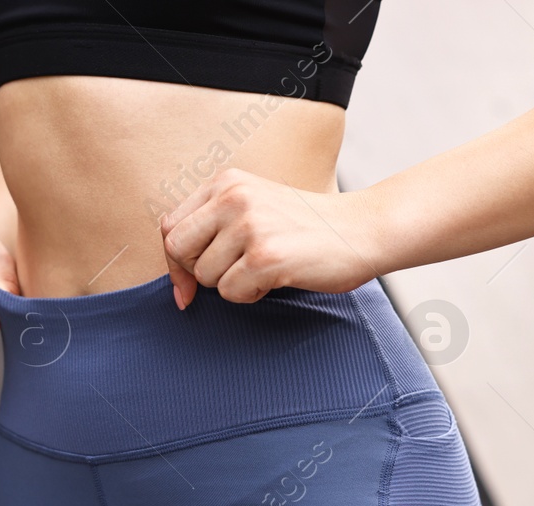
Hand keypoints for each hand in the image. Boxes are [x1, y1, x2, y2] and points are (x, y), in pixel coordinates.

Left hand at [159, 169, 382, 307]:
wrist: (362, 229)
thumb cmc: (308, 228)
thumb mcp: (256, 208)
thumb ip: (215, 228)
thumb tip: (177, 284)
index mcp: (227, 182)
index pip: (170, 226)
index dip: (176, 260)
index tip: (188, 283)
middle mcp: (233, 198)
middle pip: (178, 250)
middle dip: (198, 273)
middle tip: (231, 274)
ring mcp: (249, 226)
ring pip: (205, 276)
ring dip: (231, 285)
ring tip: (263, 271)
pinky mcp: (266, 256)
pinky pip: (231, 293)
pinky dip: (250, 296)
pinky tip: (275, 280)